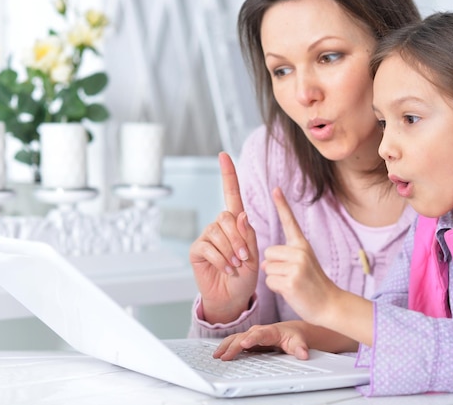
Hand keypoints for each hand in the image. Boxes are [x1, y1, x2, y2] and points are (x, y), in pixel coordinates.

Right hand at [189, 152, 258, 323]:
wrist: (233, 296)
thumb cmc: (246, 275)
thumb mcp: (255, 255)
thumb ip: (249, 235)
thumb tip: (241, 214)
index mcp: (236, 222)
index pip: (231, 194)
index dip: (228, 175)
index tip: (224, 155)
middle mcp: (220, 226)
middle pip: (226, 217)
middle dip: (238, 238)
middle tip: (244, 257)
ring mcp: (207, 237)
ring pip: (218, 233)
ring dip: (231, 251)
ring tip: (236, 266)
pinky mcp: (197, 250)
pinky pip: (209, 247)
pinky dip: (221, 260)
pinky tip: (226, 268)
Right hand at [213, 321, 311, 360]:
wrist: (291, 331)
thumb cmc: (294, 336)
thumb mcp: (299, 342)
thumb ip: (300, 348)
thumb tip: (303, 354)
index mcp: (270, 331)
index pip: (259, 334)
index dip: (252, 339)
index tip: (244, 344)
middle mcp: (258, 331)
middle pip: (243, 337)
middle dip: (233, 346)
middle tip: (224, 356)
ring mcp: (251, 334)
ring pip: (235, 338)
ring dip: (225, 346)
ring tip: (217, 355)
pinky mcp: (247, 339)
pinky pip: (234, 341)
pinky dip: (226, 346)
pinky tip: (219, 353)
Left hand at [265, 187, 373, 343]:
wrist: (330, 305)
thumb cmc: (312, 286)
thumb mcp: (302, 264)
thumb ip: (285, 257)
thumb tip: (263, 261)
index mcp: (303, 245)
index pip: (290, 222)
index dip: (282, 204)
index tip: (275, 188)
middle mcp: (300, 252)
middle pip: (268, 253)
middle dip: (273, 266)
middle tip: (291, 276)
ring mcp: (296, 267)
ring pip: (267, 268)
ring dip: (275, 279)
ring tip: (293, 284)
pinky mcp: (291, 281)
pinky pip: (269, 281)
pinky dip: (276, 289)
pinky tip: (291, 291)